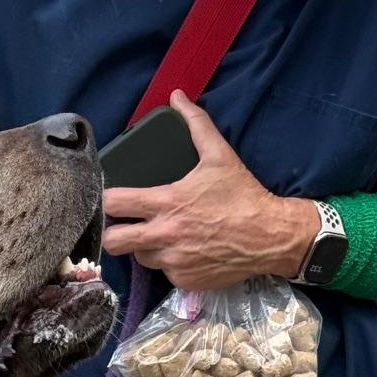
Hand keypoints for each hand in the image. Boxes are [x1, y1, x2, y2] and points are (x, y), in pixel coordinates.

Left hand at [102, 90, 318, 289]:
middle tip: (125, 225)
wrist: (269, 236)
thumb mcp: (219, 155)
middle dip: (113, 233)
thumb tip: (178, 96)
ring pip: (139, 257)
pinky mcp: (184, 281)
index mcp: (167, 203)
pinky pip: (164, 273)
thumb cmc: (242, 195)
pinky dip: (169, 263)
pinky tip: (185, 250)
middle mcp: (164, 235)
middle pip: (114, 242)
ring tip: (161, 235)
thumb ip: (195, 124)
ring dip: (144, 247)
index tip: (113, 198)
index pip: (115, 204)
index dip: (108, 200)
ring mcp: (173, 262)